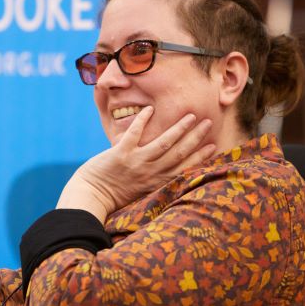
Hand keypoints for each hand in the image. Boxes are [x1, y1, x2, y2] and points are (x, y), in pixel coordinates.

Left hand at [56, 106, 214, 221]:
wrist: (91, 196)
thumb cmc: (115, 193)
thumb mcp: (141, 188)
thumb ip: (154, 176)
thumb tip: (168, 162)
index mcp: (157, 182)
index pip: (184, 167)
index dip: (200, 156)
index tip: (213, 145)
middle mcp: (150, 173)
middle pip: (179, 153)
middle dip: (196, 137)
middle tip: (208, 122)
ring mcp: (137, 163)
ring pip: (163, 143)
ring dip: (179, 129)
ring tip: (190, 115)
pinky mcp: (121, 155)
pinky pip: (134, 134)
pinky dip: (142, 121)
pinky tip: (150, 109)